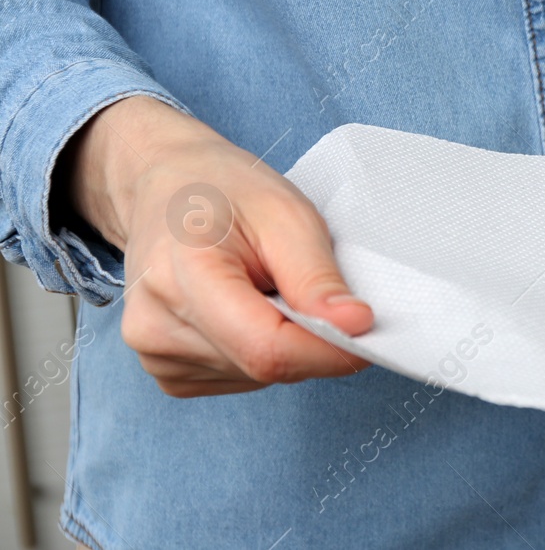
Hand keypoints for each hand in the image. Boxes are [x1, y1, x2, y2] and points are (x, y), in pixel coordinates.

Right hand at [65, 96, 372, 396]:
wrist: (168, 188)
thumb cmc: (225, 192)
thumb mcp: (287, 214)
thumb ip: (317, 277)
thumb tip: (355, 327)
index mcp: (180, 275)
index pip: (265, 348)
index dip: (327, 349)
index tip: (367, 329)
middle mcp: (153, 325)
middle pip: (263, 365)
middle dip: (309, 337)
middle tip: (308, 284)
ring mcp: (155, 354)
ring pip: (256, 376)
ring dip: (284, 341)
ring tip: (265, 284)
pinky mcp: (167, 372)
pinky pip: (240, 378)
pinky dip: (261, 350)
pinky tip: (247, 306)